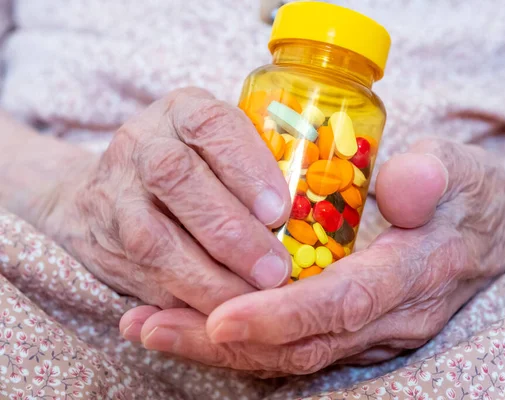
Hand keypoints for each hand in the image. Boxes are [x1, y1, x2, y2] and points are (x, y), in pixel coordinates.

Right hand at [43, 87, 292, 316]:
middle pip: (176, 177)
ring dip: (208, 277)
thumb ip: (258, 166)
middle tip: (274, 270)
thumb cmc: (192, 167)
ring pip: (153, 238)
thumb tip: (313, 212)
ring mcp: (116, 196)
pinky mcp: (105, 245)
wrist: (108, 191)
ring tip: (252, 300)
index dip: (246, 167)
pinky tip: (220, 314)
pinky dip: (185, 300)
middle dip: (230, 231)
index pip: (210, 125)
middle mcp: (141, 146)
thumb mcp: (220, 147)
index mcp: (181, 111)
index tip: (279, 211)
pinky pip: (144, 278)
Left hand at [120, 138, 504, 375]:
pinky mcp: (353, 326)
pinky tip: (194, 319)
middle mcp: (388, 318)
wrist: (492, 233)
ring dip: (219, 346)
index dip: (280, 317)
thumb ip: (432, 175)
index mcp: (413, 276)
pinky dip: (241, 337)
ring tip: (150, 325)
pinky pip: (293, 343)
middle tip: (149, 325)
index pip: (341, 305)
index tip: (219, 318)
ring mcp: (371, 329)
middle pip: (301, 346)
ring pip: (290, 354)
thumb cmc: (471, 195)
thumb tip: (401, 184)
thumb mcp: (462, 170)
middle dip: (223, 343)